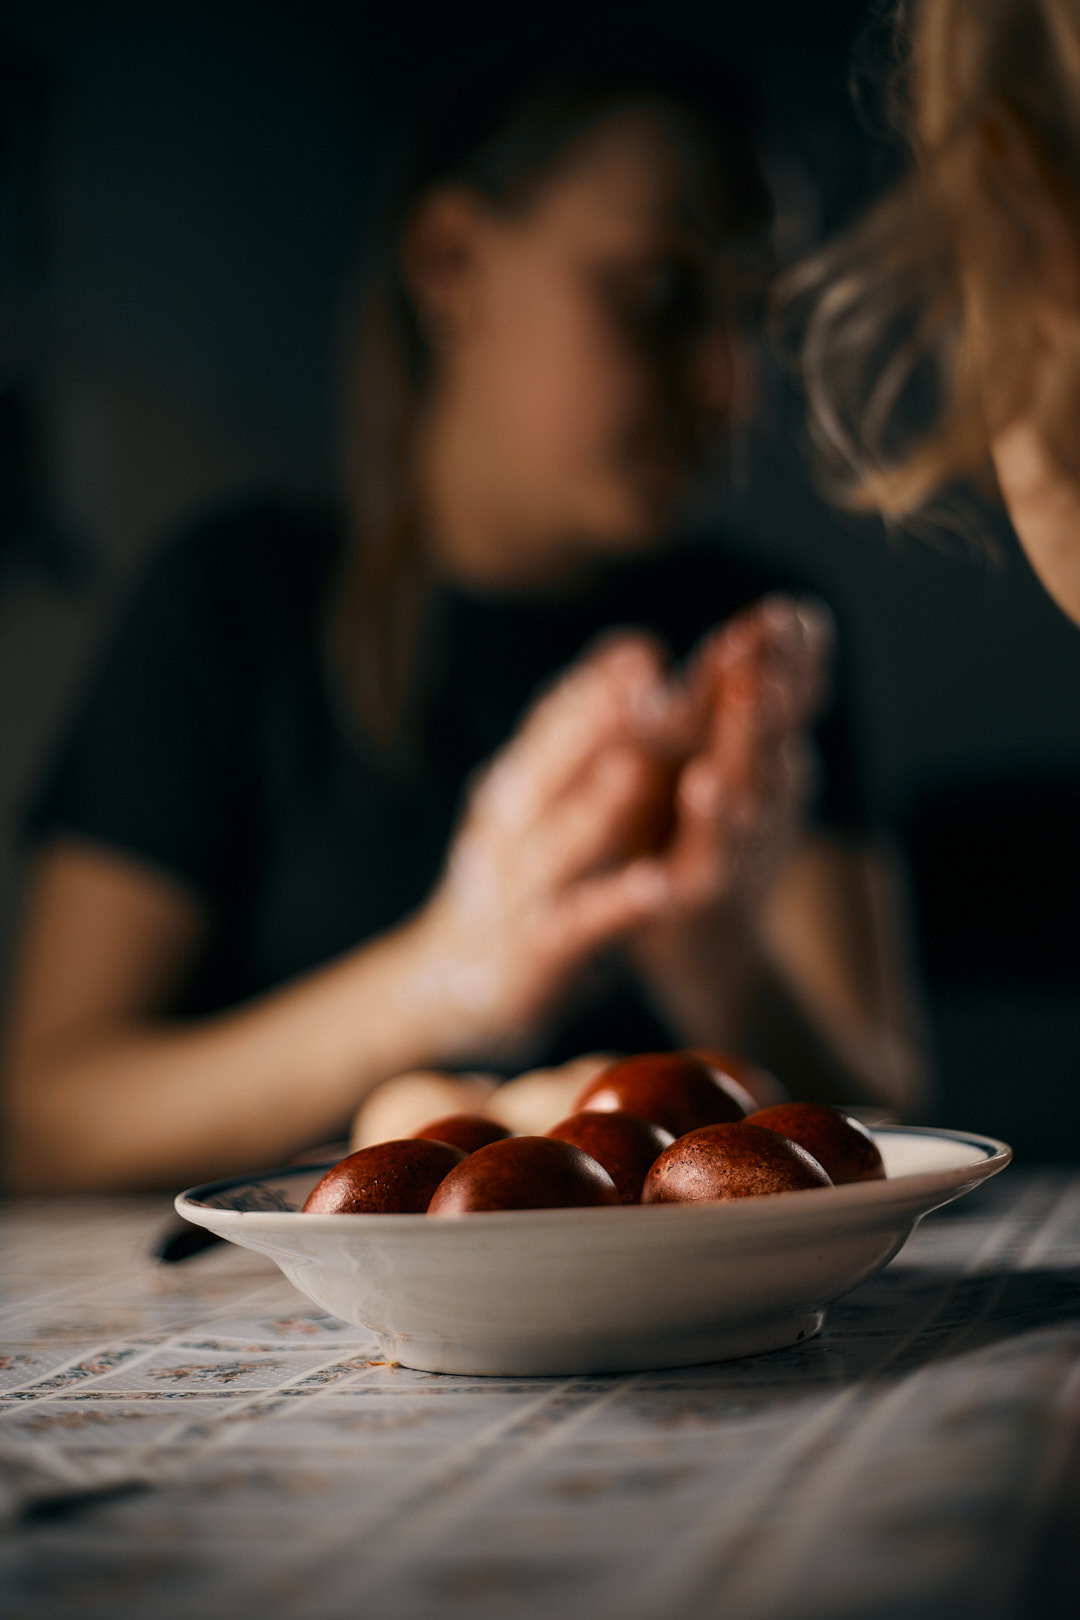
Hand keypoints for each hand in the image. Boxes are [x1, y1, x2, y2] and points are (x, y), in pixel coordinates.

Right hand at [399, 634, 676, 1061]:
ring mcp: (517, 891)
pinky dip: (616, 903)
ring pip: (559, 840)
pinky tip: (657, 885)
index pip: (548, 727)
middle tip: (643, 681)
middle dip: (593, 723)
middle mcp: (506, 832)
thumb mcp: (535, 810)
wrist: (447, 988)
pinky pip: (580, 921)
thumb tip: (632, 670)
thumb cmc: (515, 884)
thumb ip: (577, 749)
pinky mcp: (536, 951)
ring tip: (637, 767)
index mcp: (512, 790)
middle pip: (549, 768)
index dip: (591, 688)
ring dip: (598, 803)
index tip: (640, 648)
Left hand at [627, 597, 831, 1026]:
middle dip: (775, 678)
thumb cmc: (706, 843)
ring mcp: (738, 848)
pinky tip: (706, 785)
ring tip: (750, 696)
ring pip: (750, 786)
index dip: (793, 657)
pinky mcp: (704, 892)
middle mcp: (764, 801)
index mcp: (766, 763)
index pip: (785, 698)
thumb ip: (742, 700)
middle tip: (777, 631)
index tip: (795, 610)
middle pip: (773, 730)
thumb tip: (787, 615)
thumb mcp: (728, 763)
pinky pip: (712, 852)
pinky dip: (715, 820)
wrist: (710, 959)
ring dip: (750, 739)